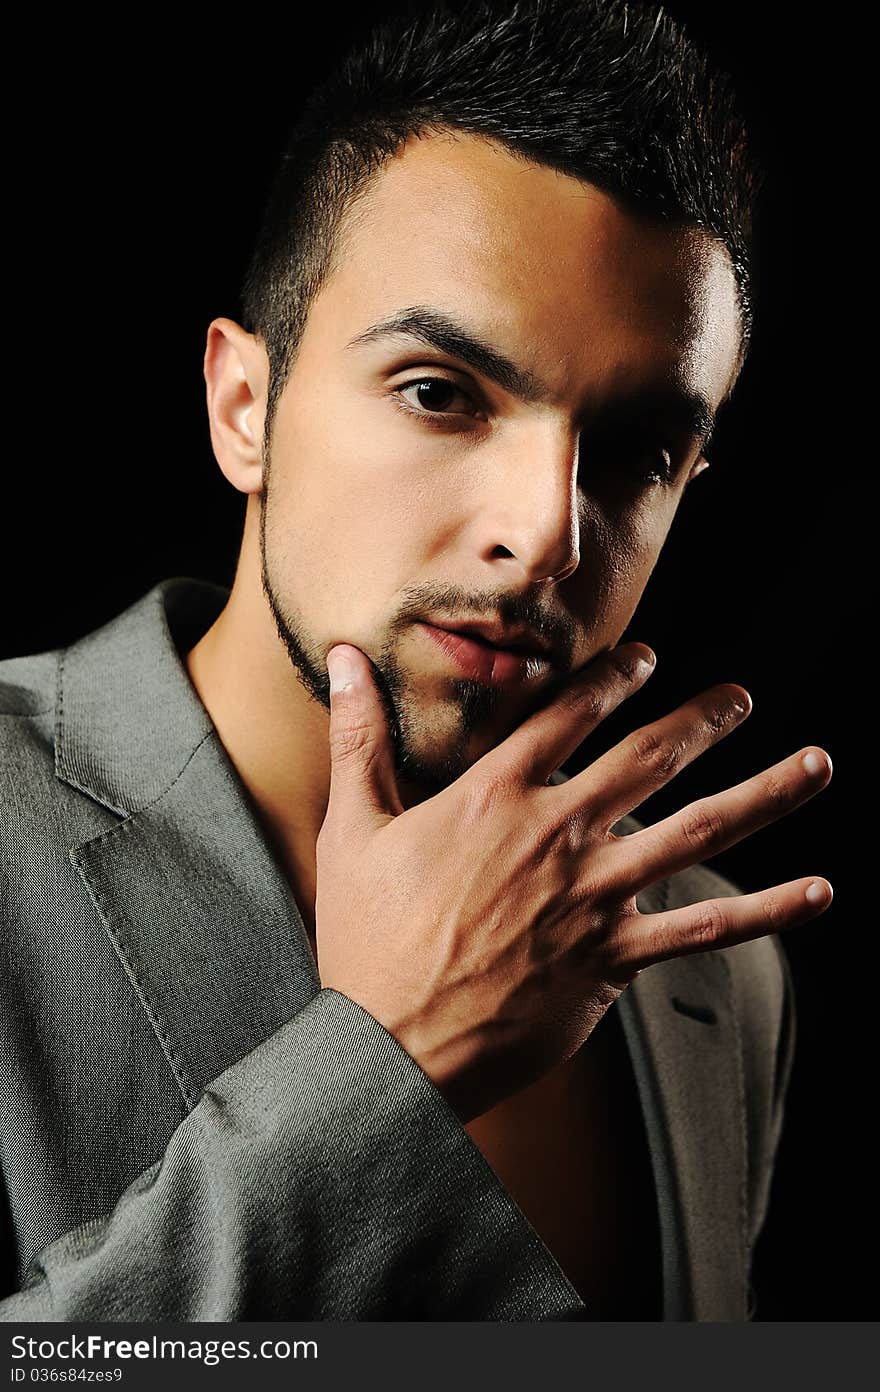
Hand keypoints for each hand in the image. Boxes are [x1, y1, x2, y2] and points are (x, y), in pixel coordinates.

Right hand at [315, 642, 831, 1123]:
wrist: (394, 1047)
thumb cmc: (367, 939)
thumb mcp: (352, 828)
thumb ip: (360, 738)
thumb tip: (342, 661)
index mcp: (495, 796)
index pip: (569, 715)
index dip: (614, 678)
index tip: (648, 658)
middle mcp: (557, 834)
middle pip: (649, 759)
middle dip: (704, 720)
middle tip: (742, 697)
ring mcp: (593, 896)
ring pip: (697, 832)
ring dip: (764, 794)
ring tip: (816, 764)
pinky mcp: (613, 958)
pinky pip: (704, 930)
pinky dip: (766, 913)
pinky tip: (818, 892)